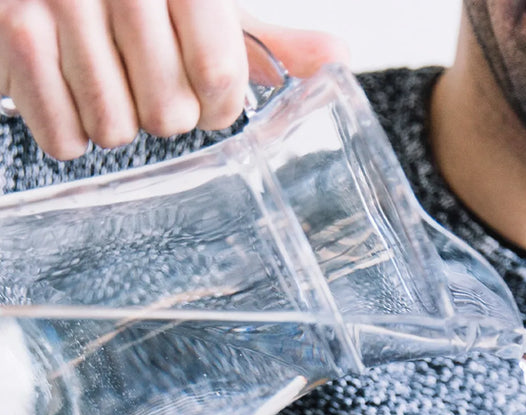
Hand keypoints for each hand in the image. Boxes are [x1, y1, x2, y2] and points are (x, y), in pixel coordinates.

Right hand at [0, 1, 347, 159]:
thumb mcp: (199, 8)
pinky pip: (62, 135)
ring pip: (115, 128)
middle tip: (143, 82)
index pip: (220, 77)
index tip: (207, 97)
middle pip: (169, 113)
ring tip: (103, 82)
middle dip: (162, 114)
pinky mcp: (9, 30)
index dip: (217, 105)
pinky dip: (68, 130)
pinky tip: (67, 92)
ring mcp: (57, 1)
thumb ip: (264, 40)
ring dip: (113, 122)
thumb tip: (337, 62)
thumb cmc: (124, 0)